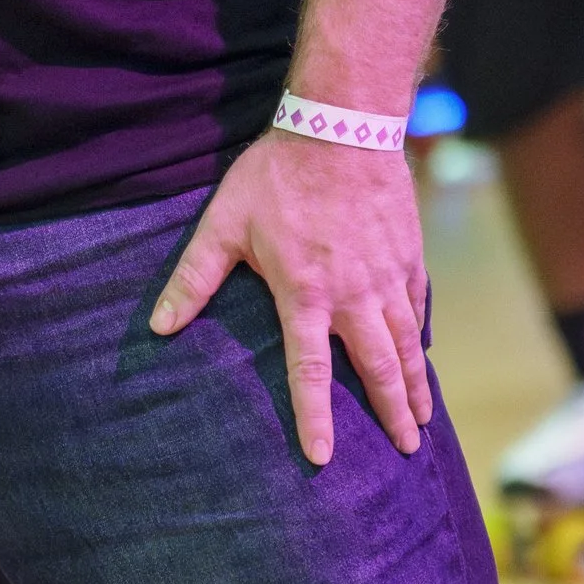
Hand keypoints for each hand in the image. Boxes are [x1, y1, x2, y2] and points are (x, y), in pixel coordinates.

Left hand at [150, 127, 429, 466]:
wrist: (341, 124)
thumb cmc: (276, 174)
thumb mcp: (224, 223)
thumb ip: (194, 278)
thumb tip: (159, 325)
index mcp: (305, 293)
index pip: (309, 371)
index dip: (315, 417)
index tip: (324, 458)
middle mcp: (353, 295)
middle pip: (376, 367)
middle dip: (392, 413)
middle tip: (407, 449)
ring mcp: (387, 275)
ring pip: (405, 343)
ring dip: (415, 385)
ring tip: (424, 421)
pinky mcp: (407, 254)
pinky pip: (417, 306)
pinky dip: (420, 337)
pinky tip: (422, 355)